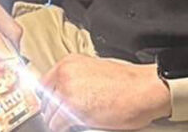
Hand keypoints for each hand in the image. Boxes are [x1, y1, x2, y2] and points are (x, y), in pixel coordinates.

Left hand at [40, 55, 170, 130]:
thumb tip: (65, 92)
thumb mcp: (96, 71)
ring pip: (50, 115)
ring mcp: (67, 91)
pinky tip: (77, 126)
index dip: (49, 99)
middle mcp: (65, 74)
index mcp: (69, 62)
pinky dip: (64, 129)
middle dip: (54, 111)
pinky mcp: (72, 110)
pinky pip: (57, 126)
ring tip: (73, 122)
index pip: (44, 84)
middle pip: (45, 101)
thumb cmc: (127, 82)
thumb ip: (76, 79)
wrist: (143, 89)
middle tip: (65, 117)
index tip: (52, 107)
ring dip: (59, 121)